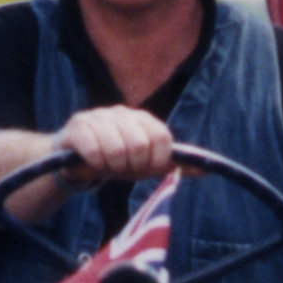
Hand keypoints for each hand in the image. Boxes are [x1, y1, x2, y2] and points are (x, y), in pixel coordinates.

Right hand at [55, 107, 175, 184]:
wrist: (75, 161)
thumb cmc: (116, 162)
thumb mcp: (145, 165)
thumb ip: (173, 165)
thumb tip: (207, 169)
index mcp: (142, 118)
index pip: (162, 137)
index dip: (157, 160)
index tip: (146, 168)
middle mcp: (121, 113)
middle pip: (140, 145)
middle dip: (133, 166)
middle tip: (123, 168)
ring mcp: (98, 117)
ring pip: (117, 150)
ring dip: (113, 167)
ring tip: (107, 165)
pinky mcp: (77, 127)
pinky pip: (94, 151)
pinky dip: (96, 165)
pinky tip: (91, 163)